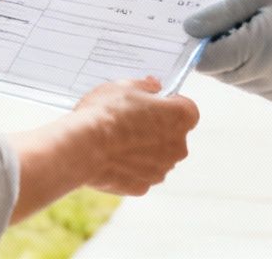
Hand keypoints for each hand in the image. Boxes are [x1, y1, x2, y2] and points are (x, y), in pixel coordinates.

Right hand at [70, 78, 200, 195]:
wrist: (83, 147)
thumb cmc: (106, 112)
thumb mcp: (124, 86)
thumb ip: (145, 86)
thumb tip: (154, 87)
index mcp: (180, 117)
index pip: (188, 109)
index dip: (171, 104)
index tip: (155, 102)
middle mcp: (178, 147)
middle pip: (173, 135)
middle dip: (157, 128)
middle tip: (131, 120)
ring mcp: (161, 170)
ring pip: (157, 156)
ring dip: (144, 149)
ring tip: (117, 139)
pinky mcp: (143, 186)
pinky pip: (141, 173)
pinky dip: (130, 167)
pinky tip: (111, 157)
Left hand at [182, 0, 271, 103]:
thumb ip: (221, 14)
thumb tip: (188, 30)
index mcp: (259, 45)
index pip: (208, 60)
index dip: (202, 45)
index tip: (211, 27)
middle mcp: (267, 73)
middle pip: (218, 71)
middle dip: (220, 51)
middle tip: (242, 25)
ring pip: (232, 79)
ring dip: (235, 60)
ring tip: (260, 34)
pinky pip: (249, 85)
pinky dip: (250, 69)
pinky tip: (269, 50)